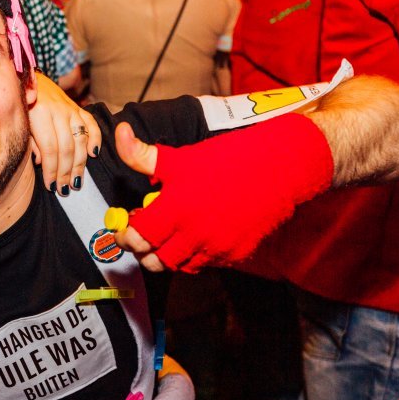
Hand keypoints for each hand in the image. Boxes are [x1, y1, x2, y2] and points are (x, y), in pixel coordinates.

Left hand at [28, 70, 101, 193]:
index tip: (51, 186)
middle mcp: (58, 110)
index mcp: (39, 114)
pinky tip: (93, 154)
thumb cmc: (17, 105)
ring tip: (75, 181)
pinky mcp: (78, 107)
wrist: (25, 77)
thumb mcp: (17, 123)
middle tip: (64, 190)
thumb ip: (29, 142)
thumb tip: (43, 162)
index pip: (51, 149)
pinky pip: (91, 123)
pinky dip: (95, 139)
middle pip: (67, 147)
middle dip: (66, 172)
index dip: (52, 170)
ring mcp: (70, 108)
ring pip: (81, 139)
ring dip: (80, 163)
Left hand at [111, 114, 331, 272]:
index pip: (137, 238)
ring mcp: (217, 247)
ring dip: (168, 254)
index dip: (126, 235)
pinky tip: (195, 235)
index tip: (127, 227)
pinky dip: (195, 254)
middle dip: (144, 250)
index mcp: (176, 209)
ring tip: (169, 235)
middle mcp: (195, 233)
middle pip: (153, 261)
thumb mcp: (178, 157)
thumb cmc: (225, 159)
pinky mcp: (236, 254)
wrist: (279, 167)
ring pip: (178, 266)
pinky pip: (205, 264)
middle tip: (146, 234)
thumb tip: (119, 133)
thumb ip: (141, 154)